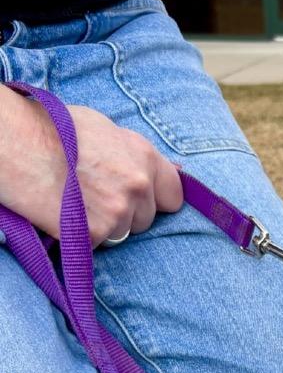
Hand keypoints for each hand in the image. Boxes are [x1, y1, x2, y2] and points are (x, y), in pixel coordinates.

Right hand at [0, 85, 182, 246]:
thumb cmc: (51, 129)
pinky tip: (62, 213)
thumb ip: (138, 154)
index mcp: (144, 157)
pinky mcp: (94, 233)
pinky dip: (81, 235)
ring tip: (74, 201)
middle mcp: (137, 185)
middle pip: (146, 219)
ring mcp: (117, 211)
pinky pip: (97, 243)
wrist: (11, 143)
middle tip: (92, 194)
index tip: (140, 200)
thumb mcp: (103, 129)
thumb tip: (175, 170)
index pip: (174, 196)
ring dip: (103, 225)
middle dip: (126, 213)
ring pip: (122, 233)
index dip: (156, 200)